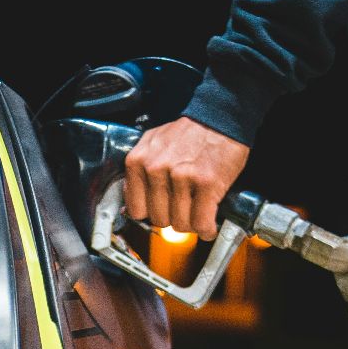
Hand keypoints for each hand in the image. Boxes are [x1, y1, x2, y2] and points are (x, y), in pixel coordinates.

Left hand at [123, 117, 250, 239]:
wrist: (219, 118)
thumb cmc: (187, 134)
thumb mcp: (152, 145)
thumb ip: (139, 173)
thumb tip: (128, 208)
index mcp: (138, 162)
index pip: (136, 210)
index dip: (151, 213)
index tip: (162, 210)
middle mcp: (156, 170)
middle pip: (159, 220)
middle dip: (173, 218)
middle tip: (185, 208)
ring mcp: (182, 178)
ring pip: (181, 225)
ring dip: (192, 224)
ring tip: (198, 212)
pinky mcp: (207, 184)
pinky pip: (202, 223)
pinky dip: (207, 229)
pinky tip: (209, 225)